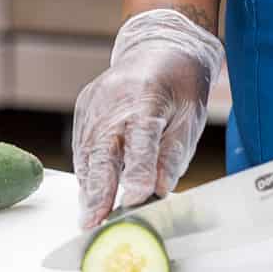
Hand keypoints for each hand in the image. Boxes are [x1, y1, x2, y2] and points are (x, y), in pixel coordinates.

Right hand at [72, 8, 224, 229]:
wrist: (159, 46)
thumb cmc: (180, 84)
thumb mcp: (189, 118)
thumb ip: (172, 155)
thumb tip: (159, 189)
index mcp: (146, 98)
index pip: (140, 141)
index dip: (137, 172)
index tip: (135, 200)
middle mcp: (113, 102)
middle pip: (102, 152)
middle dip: (98, 191)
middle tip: (93, 224)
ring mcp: (94, 105)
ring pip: (87, 154)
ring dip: (88, 188)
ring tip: (89, 220)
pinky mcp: (84, 109)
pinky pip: (82, 147)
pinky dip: (87, 172)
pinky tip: (91, 196)